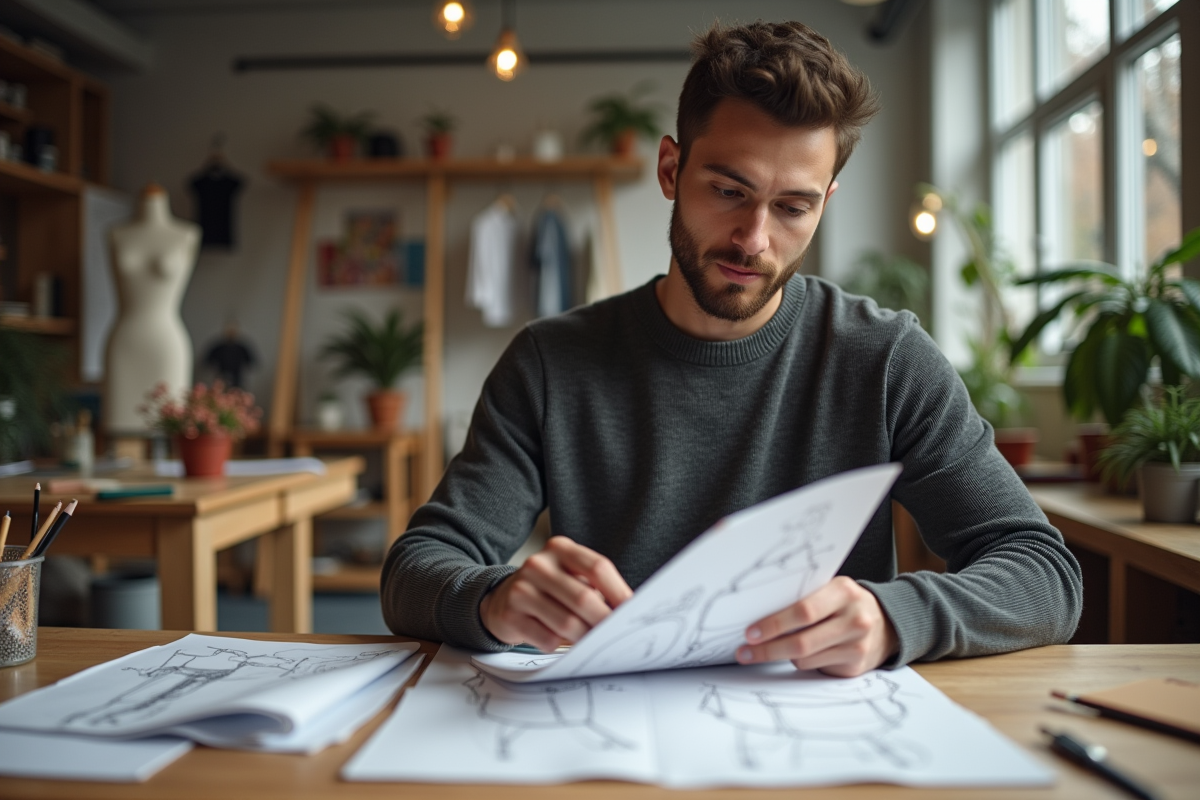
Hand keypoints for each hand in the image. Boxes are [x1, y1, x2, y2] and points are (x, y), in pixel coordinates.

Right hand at [480, 536, 632, 652]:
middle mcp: (539, 564)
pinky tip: (560, 640)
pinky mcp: (510, 615)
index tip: (633, 612)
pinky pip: (547, 639)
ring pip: (567, 623)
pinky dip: (560, 645)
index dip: (619, 592)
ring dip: (585, 638)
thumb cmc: (547, 590)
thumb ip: (595, 587)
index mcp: (560, 549)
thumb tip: (627, 613)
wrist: (501, 600)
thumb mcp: (570, 576)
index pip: (597, 567)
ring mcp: (521, 589)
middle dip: (605, 621)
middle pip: (584, 597)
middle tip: (618, 636)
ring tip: (593, 643)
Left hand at [735, 577, 898, 676]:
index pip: (803, 611)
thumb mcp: (831, 590)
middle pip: (802, 641)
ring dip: (781, 655)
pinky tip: (795, 654)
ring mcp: (857, 646)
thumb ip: (804, 598)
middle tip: (745, 652)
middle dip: (768, 649)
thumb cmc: (845, 604)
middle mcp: (854, 619)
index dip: (774, 624)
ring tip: (768, 649)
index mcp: (843, 592)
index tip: (750, 632)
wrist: (887, 624)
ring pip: (805, 659)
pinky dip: (800, 662)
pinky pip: (815, 668)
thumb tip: (758, 614)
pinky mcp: (854, 667)